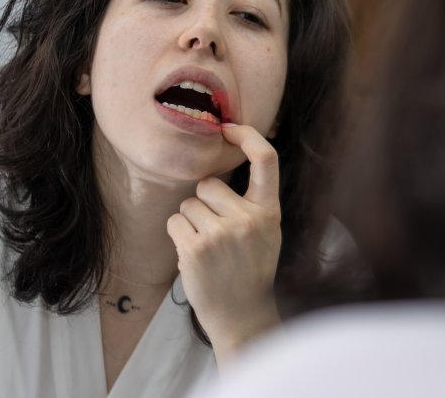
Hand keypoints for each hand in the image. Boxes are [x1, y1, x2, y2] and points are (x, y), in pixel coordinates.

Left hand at [166, 123, 281, 364]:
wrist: (242, 316)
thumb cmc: (251, 268)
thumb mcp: (267, 231)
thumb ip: (252, 200)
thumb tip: (228, 156)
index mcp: (270, 211)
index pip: (266, 158)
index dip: (247, 135)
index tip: (228, 128)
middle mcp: (248, 219)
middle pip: (208, 184)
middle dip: (204, 203)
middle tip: (217, 233)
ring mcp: (221, 234)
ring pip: (187, 204)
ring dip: (190, 223)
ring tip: (208, 249)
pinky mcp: (196, 249)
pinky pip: (174, 222)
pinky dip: (179, 237)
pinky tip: (195, 257)